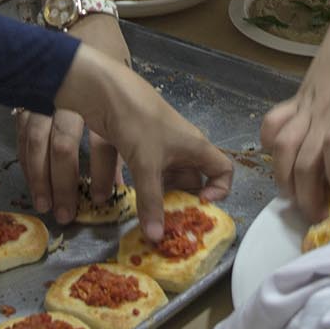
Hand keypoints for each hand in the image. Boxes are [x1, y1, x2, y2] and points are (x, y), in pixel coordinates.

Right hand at [20, 11, 127, 225]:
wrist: (89, 36)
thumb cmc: (118, 80)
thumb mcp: (136, 107)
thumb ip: (140, 147)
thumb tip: (154, 184)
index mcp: (107, 104)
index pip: (104, 144)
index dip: (106, 174)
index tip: (106, 199)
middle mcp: (76, 102)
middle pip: (66, 144)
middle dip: (65, 182)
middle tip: (67, 215)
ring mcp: (49, 101)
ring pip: (40, 140)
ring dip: (40, 177)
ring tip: (46, 207)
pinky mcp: (31, 103)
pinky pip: (24, 135)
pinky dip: (27, 162)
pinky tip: (33, 185)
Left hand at [55, 36, 234, 241]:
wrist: (105, 90)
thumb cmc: (138, 122)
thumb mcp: (146, 165)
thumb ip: (151, 202)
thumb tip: (156, 238)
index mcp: (195, 147)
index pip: (223, 170)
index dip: (220, 189)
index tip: (200, 204)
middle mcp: (181, 148)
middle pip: (192, 180)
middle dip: (182, 202)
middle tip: (169, 222)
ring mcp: (159, 147)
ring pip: (167, 178)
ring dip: (158, 197)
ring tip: (147, 216)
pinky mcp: (139, 145)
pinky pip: (146, 173)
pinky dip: (139, 187)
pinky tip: (124, 199)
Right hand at [260, 0, 329, 220]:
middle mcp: (327, 112)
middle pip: (304, 159)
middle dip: (307, 195)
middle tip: (318, 215)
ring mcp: (307, 105)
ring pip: (282, 146)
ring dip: (284, 178)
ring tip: (294, 197)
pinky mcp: (296, 99)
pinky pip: (272, 124)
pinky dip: (269, 146)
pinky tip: (281, 161)